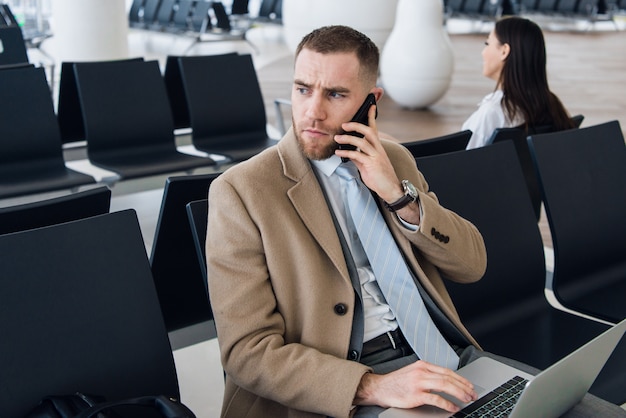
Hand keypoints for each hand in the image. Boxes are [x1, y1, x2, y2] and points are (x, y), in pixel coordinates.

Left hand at [334, 104, 403, 203]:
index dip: (372, 117)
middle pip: (369, 131)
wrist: (391, 190)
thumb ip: (359, 157)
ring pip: (363, 141)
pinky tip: (339, 152)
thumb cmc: (380, 178)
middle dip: (356, 125)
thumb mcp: (367, 166)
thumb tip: (349, 152)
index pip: (375, 129)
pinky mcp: (372, 165)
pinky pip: (358, 155)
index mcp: (378, 148)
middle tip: (344, 124)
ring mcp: (376, 156)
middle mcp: (378, 150)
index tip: (370, 106)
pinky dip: (347, 152)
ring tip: (337, 138)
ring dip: (348, 138)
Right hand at [353, 360, 477, 412]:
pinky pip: (436, 399)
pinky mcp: (416, 394)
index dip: (461, 379)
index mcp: (422, 365)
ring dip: (459, 394)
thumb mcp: (413, 372)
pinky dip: (447, 403)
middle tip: (472, 394)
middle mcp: (422, 371)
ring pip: (445, 386)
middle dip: (464, 387)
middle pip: (449, 378)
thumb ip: (428, 374)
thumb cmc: (396, 382)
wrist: (380, 388)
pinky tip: (453, 407)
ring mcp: (419, 382)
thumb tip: (446, 383)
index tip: (469, 386)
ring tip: (466, 400)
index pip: (447, 371)